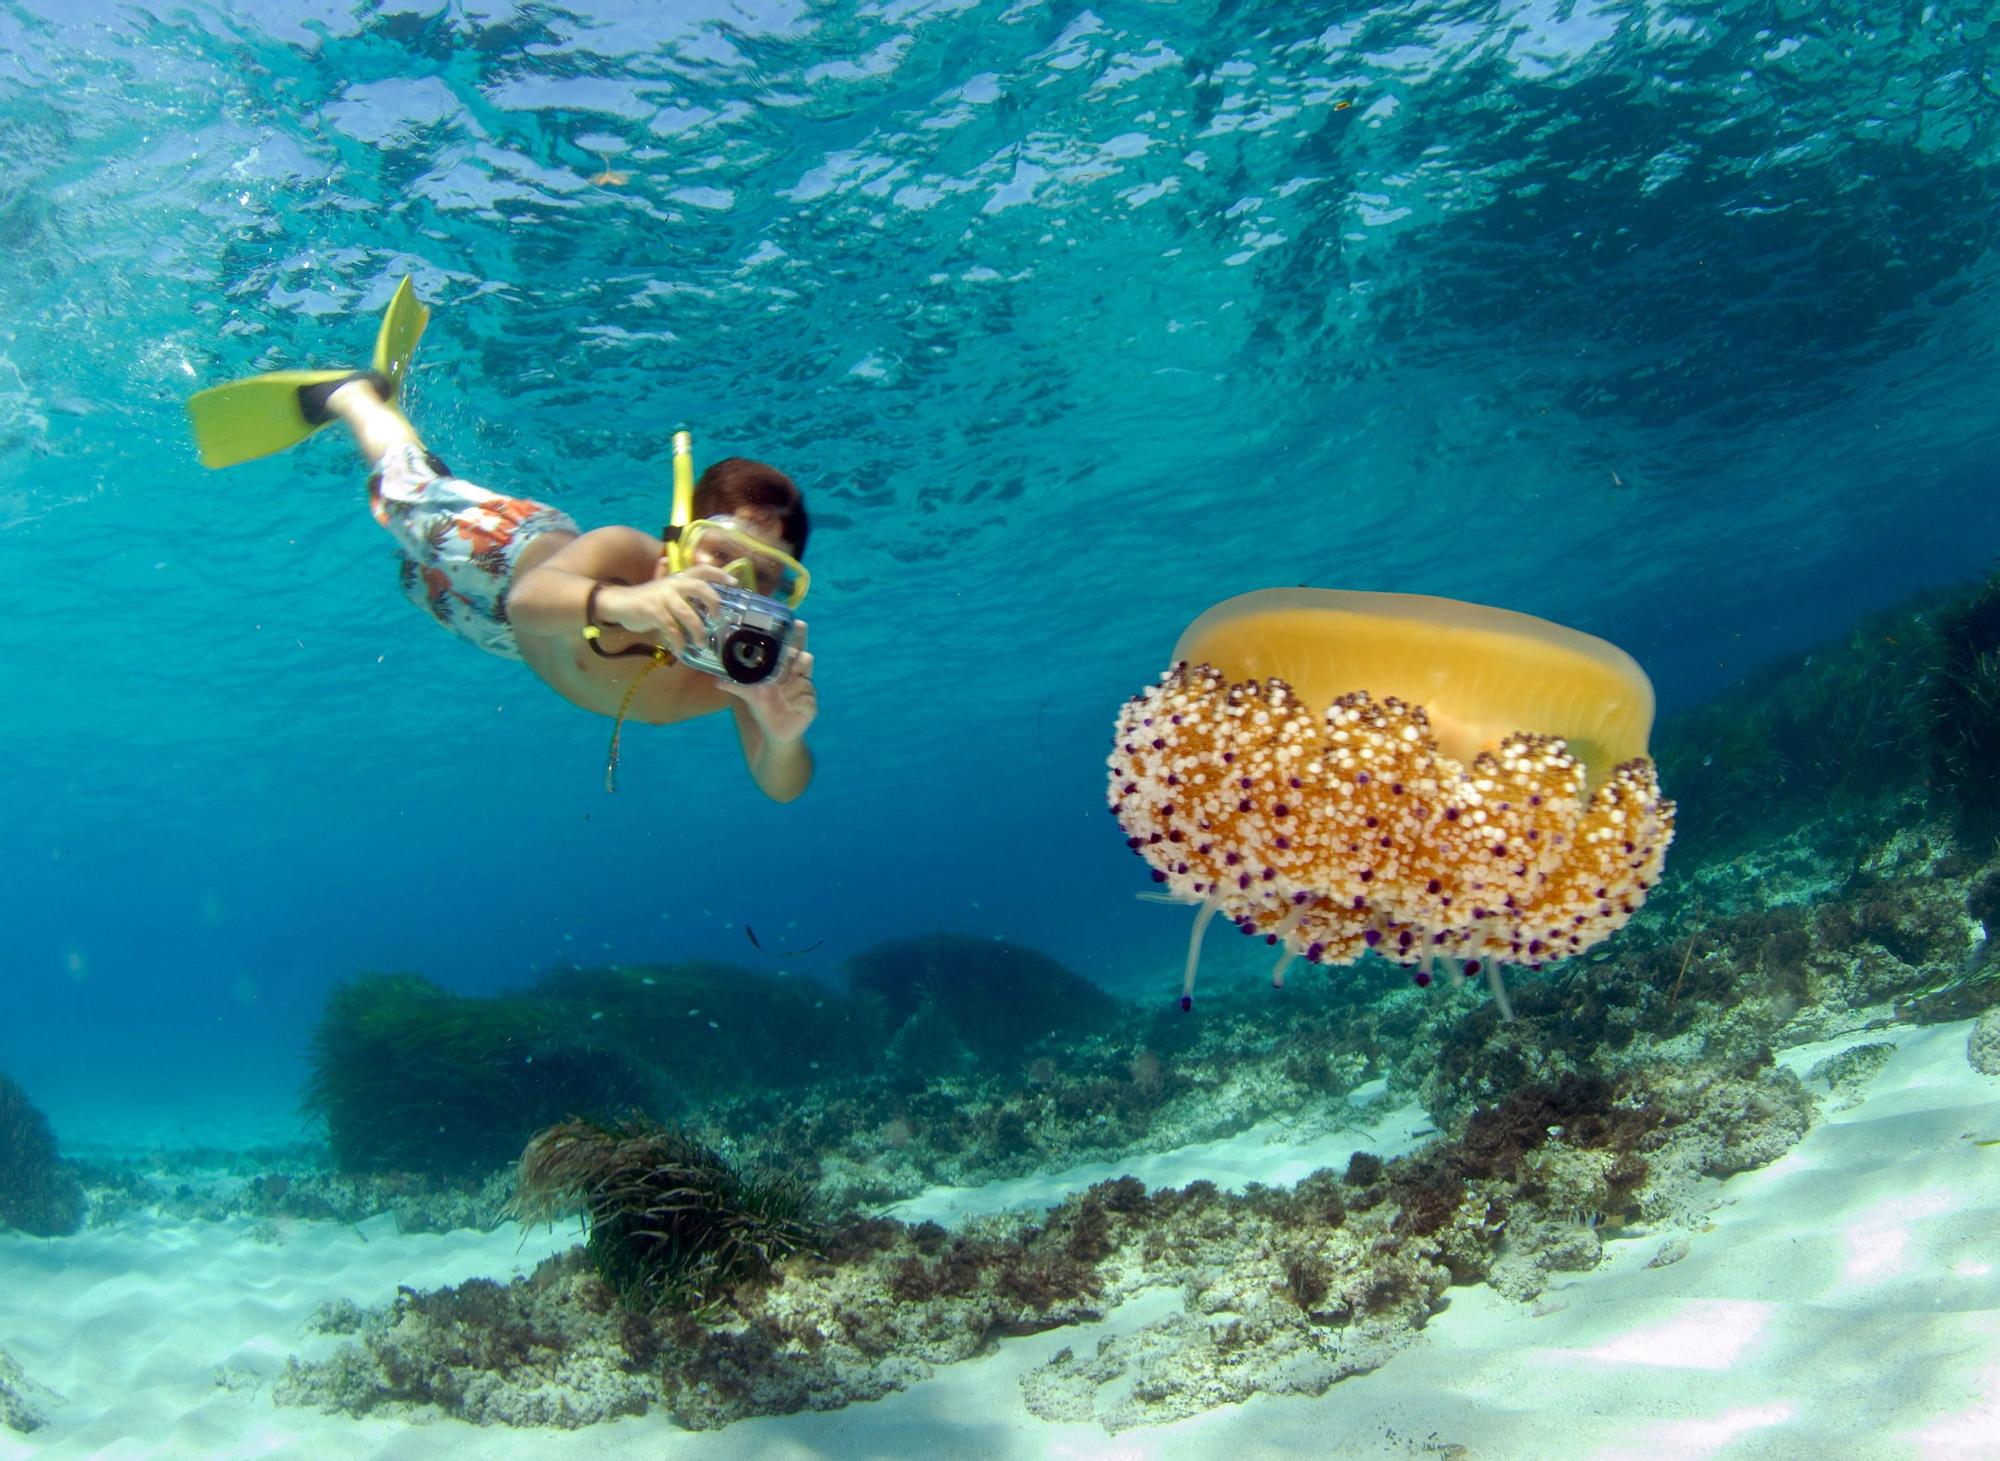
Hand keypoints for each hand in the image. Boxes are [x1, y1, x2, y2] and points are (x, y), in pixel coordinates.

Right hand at [598, 565, 734, 653]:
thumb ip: (670, 581)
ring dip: (697, 631)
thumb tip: (672, 568)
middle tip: (718, 618)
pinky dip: (679, 642)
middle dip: (713, 602)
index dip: (719, 574)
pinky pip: (671, 629)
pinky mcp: (653, 611)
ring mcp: (662, 596)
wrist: (618, 603)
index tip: (734, 583)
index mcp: (678, 578)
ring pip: (687, 614)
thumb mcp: (661, 589)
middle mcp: (672, 584)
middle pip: (699, 588)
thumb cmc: (645, 599)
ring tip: (702, 643)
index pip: (702, 570)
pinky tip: (681, 651)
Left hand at [720, 620, 816, 742]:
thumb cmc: (765, 708)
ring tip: (791, 682)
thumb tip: (716, 680)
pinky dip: (798, 702)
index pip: (792, 647)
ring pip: (805, 680)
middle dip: (801, 654)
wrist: (775, 733)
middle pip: (805, 658)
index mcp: (784, 669)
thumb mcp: (749, 695)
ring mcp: (806, 690)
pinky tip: (791, 707)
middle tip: (796, 651)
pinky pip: (807, 700)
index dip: (796, 635)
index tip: (797, 622)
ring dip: (797, 682)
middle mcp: (797, 676)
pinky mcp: (811, 705)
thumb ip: (735, 686)